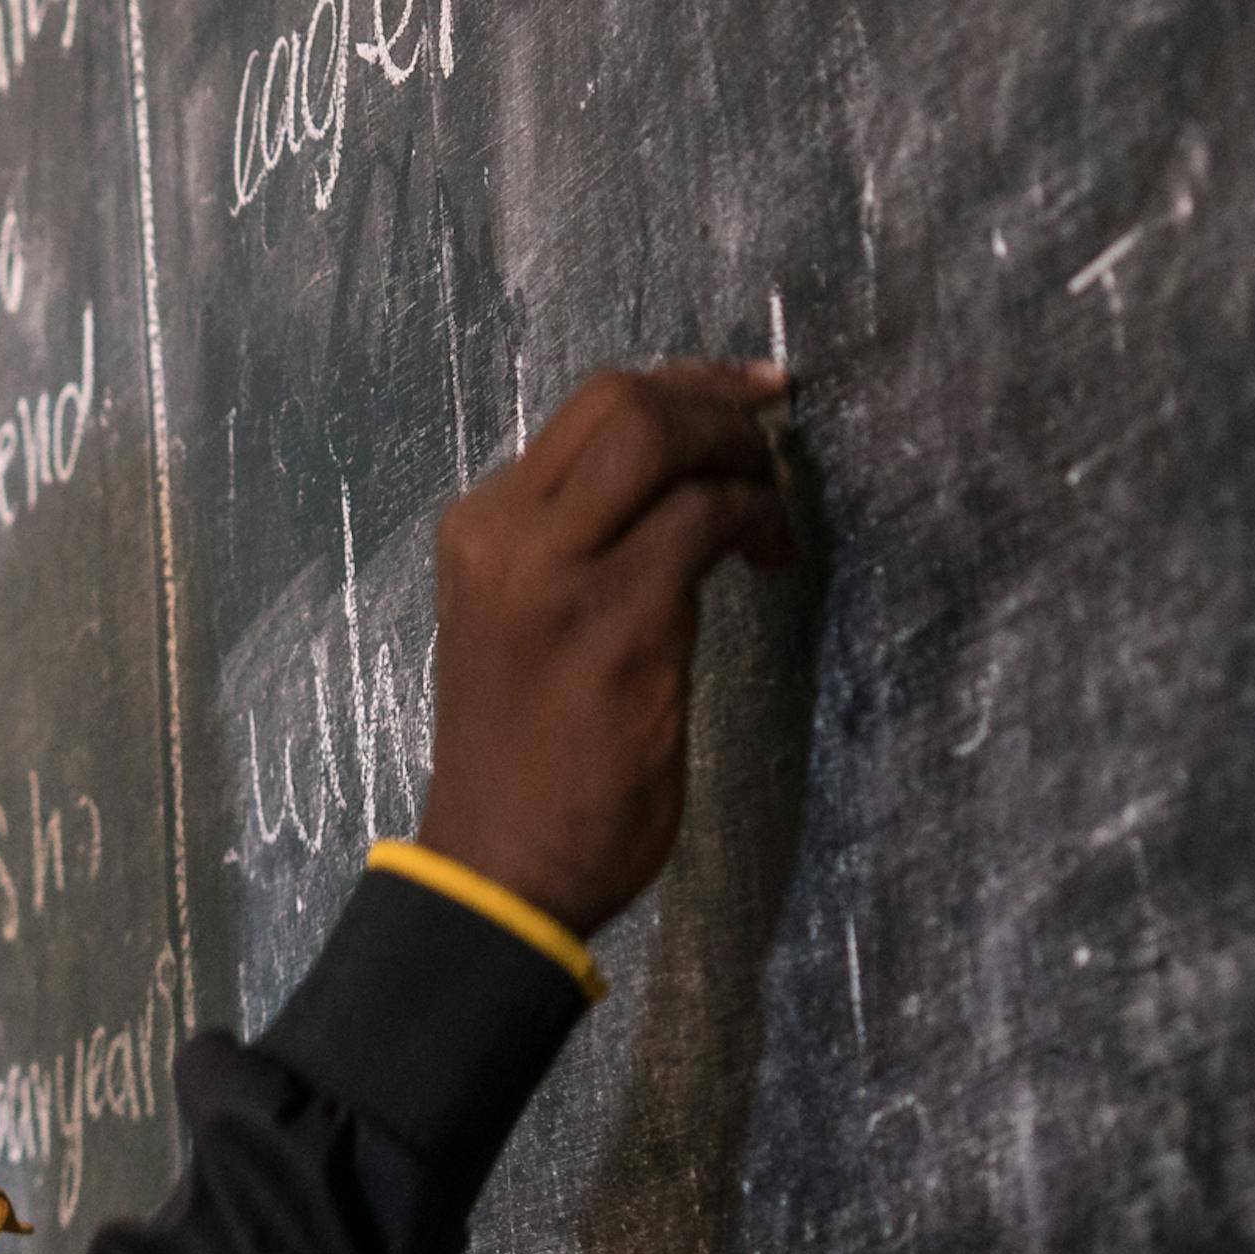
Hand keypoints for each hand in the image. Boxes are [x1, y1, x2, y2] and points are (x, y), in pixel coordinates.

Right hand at [412, 360, 795, 935]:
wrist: (501, 867)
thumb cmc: (522, 761)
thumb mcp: (522, 623)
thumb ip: (571, 551)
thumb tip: (669, 491)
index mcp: (481, 530)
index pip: (586, 412)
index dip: (681, 386)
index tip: (744, 398)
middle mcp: (508, 534)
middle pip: (623, 401)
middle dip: (716, 403)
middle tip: (772, 442)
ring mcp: (558, 573)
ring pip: (660, 439)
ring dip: (741, 458)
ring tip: (772, 511)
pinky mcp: (620, 620)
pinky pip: (703, 520)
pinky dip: (753, 519)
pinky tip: (770, 558)